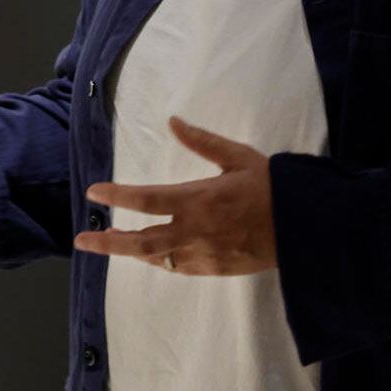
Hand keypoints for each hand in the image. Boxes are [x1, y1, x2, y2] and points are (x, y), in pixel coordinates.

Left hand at [72, 115, 274, 274]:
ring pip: (157, 258)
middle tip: (81, 240)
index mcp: (198, 199)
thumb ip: (203, 141)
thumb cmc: (274, 188)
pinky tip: (151, 254)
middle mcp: (195, 231)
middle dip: (107, 242)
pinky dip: (160, 261)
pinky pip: (179, 268)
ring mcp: (204, 254)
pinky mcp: (216, 269)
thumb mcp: (239, 157)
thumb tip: (173, 121)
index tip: (93, 193)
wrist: (309, 229)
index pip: (146, 200)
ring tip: (111, 242)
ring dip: (130, 252)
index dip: (116, 196)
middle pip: (141, 241)